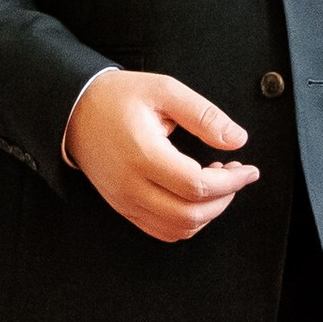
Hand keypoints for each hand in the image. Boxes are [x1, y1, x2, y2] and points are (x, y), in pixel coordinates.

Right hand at [65, 72, 257, 244]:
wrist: (74, 111)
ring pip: (178, 229)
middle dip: (224, 199)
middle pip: (191, 215)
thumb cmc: (115, 99)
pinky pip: (162, 230)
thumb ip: (203, 115)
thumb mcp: (163, 91)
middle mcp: (131, 186)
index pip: (197, 186)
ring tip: (217, 184)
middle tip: (235, 175)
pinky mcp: (123, 207)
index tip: (248, 170)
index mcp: (143, 156)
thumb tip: (237, 139)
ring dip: (207, 213)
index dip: (232, 182)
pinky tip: (196, 198)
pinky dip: (187, 222)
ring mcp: (125, 202)